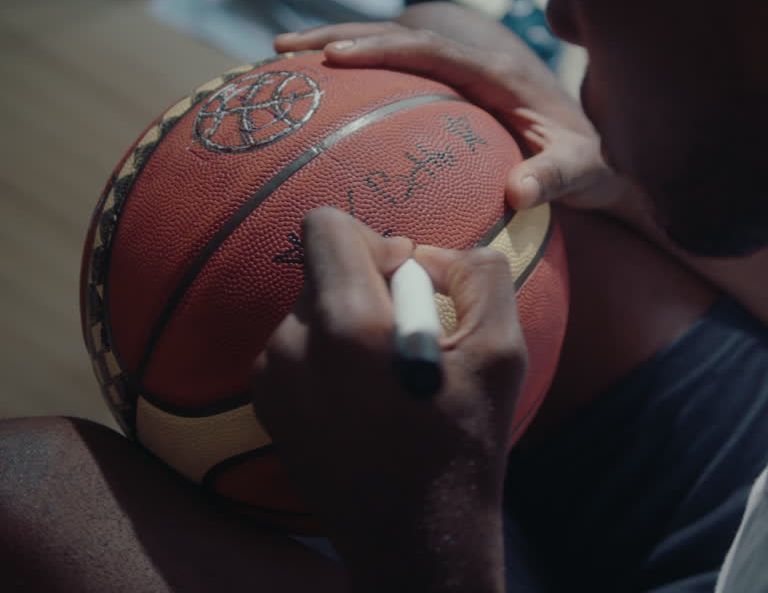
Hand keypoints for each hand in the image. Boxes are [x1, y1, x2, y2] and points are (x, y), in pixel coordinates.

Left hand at [251, 207, 523, 592]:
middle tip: (409, 339)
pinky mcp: (266, 405)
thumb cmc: (463, 448)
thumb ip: (478, 273)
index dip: (374, 239)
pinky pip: (297, 349)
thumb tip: (432, 254)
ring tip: (388, 380)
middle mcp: (292, 345)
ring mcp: (272, 378)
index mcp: (345, 324)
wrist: (416, 542)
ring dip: (350, 323)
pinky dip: (330, 358)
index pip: (324, 226)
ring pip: (311, 309)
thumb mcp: (501, 351)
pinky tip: (365, 402)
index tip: (405, 282)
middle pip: (322, 269)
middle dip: (368, 286)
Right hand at [275, 22, 640, 220]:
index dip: (384, 49)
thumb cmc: (592, 165)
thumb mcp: (584, 172)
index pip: (432, 50)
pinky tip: (317, 90)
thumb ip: (557, 178)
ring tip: (282, 57)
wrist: (601, 154)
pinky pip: (396, 72)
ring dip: (337, 45)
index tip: (338, 56)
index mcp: (499, 72)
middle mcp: (474, 60)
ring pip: (391, 47)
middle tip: (284, 49)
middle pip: (399, 36)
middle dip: (340, 37)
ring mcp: (459, 70)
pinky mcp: (450, 86)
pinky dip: (355, 72)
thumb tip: (520, 192)